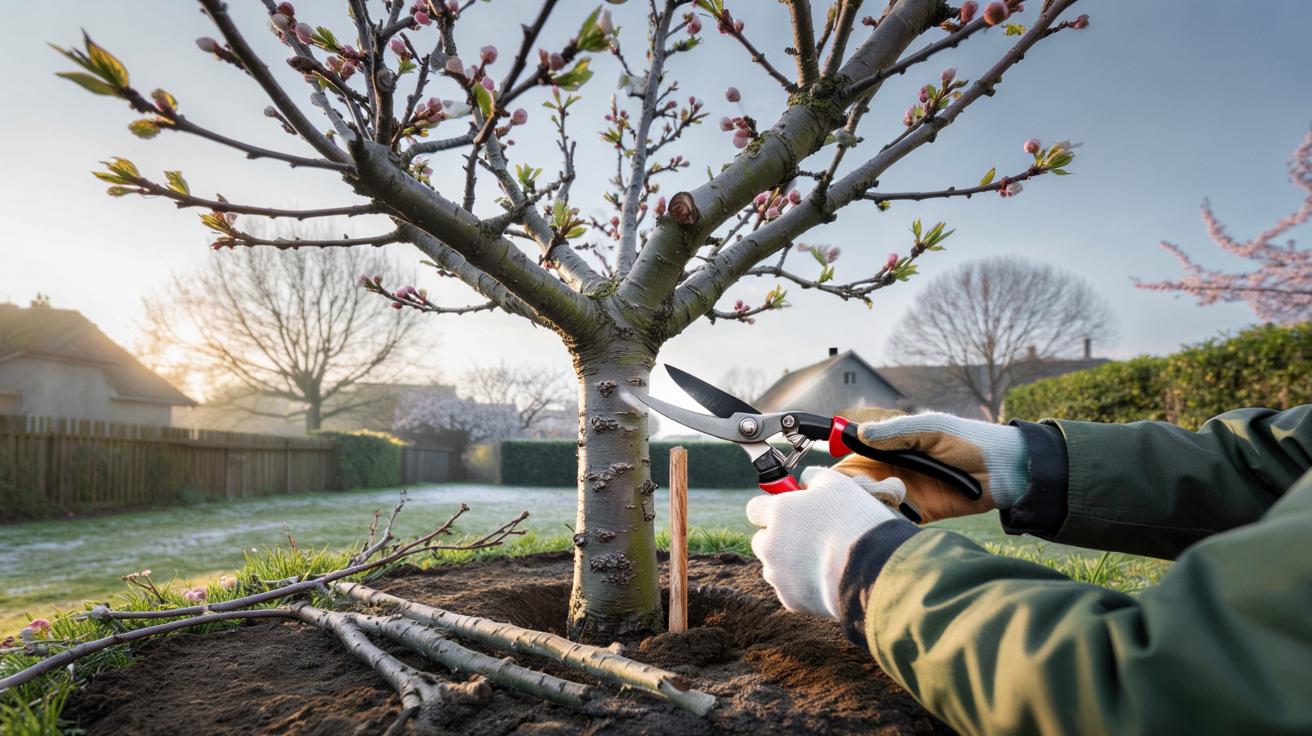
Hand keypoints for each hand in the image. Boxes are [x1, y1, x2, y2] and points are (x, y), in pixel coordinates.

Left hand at [746, 468, 903, 618]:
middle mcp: (770, 544)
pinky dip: (803, 586)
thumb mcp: (838, 483)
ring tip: (821, 560)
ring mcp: (778, 574)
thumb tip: (805, 481)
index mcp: (778, 512)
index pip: (754, 509)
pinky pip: (790, 589)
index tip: (786, 511)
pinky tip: (826, 579)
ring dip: (789, 563)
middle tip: (806, 537)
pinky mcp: (790, 600)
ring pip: (774, 567)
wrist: (872, 570)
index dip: (770, 509)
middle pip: (761, 540)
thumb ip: (814, 477)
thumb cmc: (856, 522)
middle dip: (778, 538)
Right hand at [833, 412, 1027, 522]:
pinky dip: (888, 519)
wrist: (1007, 471)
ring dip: (872, 502)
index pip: (853, 454)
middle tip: (866, 485)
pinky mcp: (919, 514)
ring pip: (870, 503)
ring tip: (892, 494)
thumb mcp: (932, 428)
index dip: (838, 462)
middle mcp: (892, 470)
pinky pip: (893, 519)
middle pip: (855, 483)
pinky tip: (897, 511)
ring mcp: (904, 493)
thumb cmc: (971, 440)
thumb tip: (860, 433)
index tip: (829, 471)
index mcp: (891, 446)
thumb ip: (896, 432)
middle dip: (852, 487)